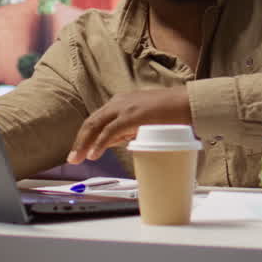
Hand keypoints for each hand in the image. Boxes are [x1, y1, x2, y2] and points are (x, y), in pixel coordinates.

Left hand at [67, 86, 190, 163]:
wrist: (189, 103)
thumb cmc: (171, 114)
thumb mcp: (143, 121)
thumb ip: (127, 129)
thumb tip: (113, 142)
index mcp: (121, 102)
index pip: (96, 120)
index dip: (85, 136)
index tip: (79, 151)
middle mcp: (119, 102)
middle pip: (91, 122)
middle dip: (79, 141)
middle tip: (72, 159)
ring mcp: (125, 108)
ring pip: (95, 126)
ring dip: (84, 144)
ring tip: (78, 159)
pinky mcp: (132, 116)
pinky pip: (110, 132)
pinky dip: (100, 143)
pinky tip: (94, 154)